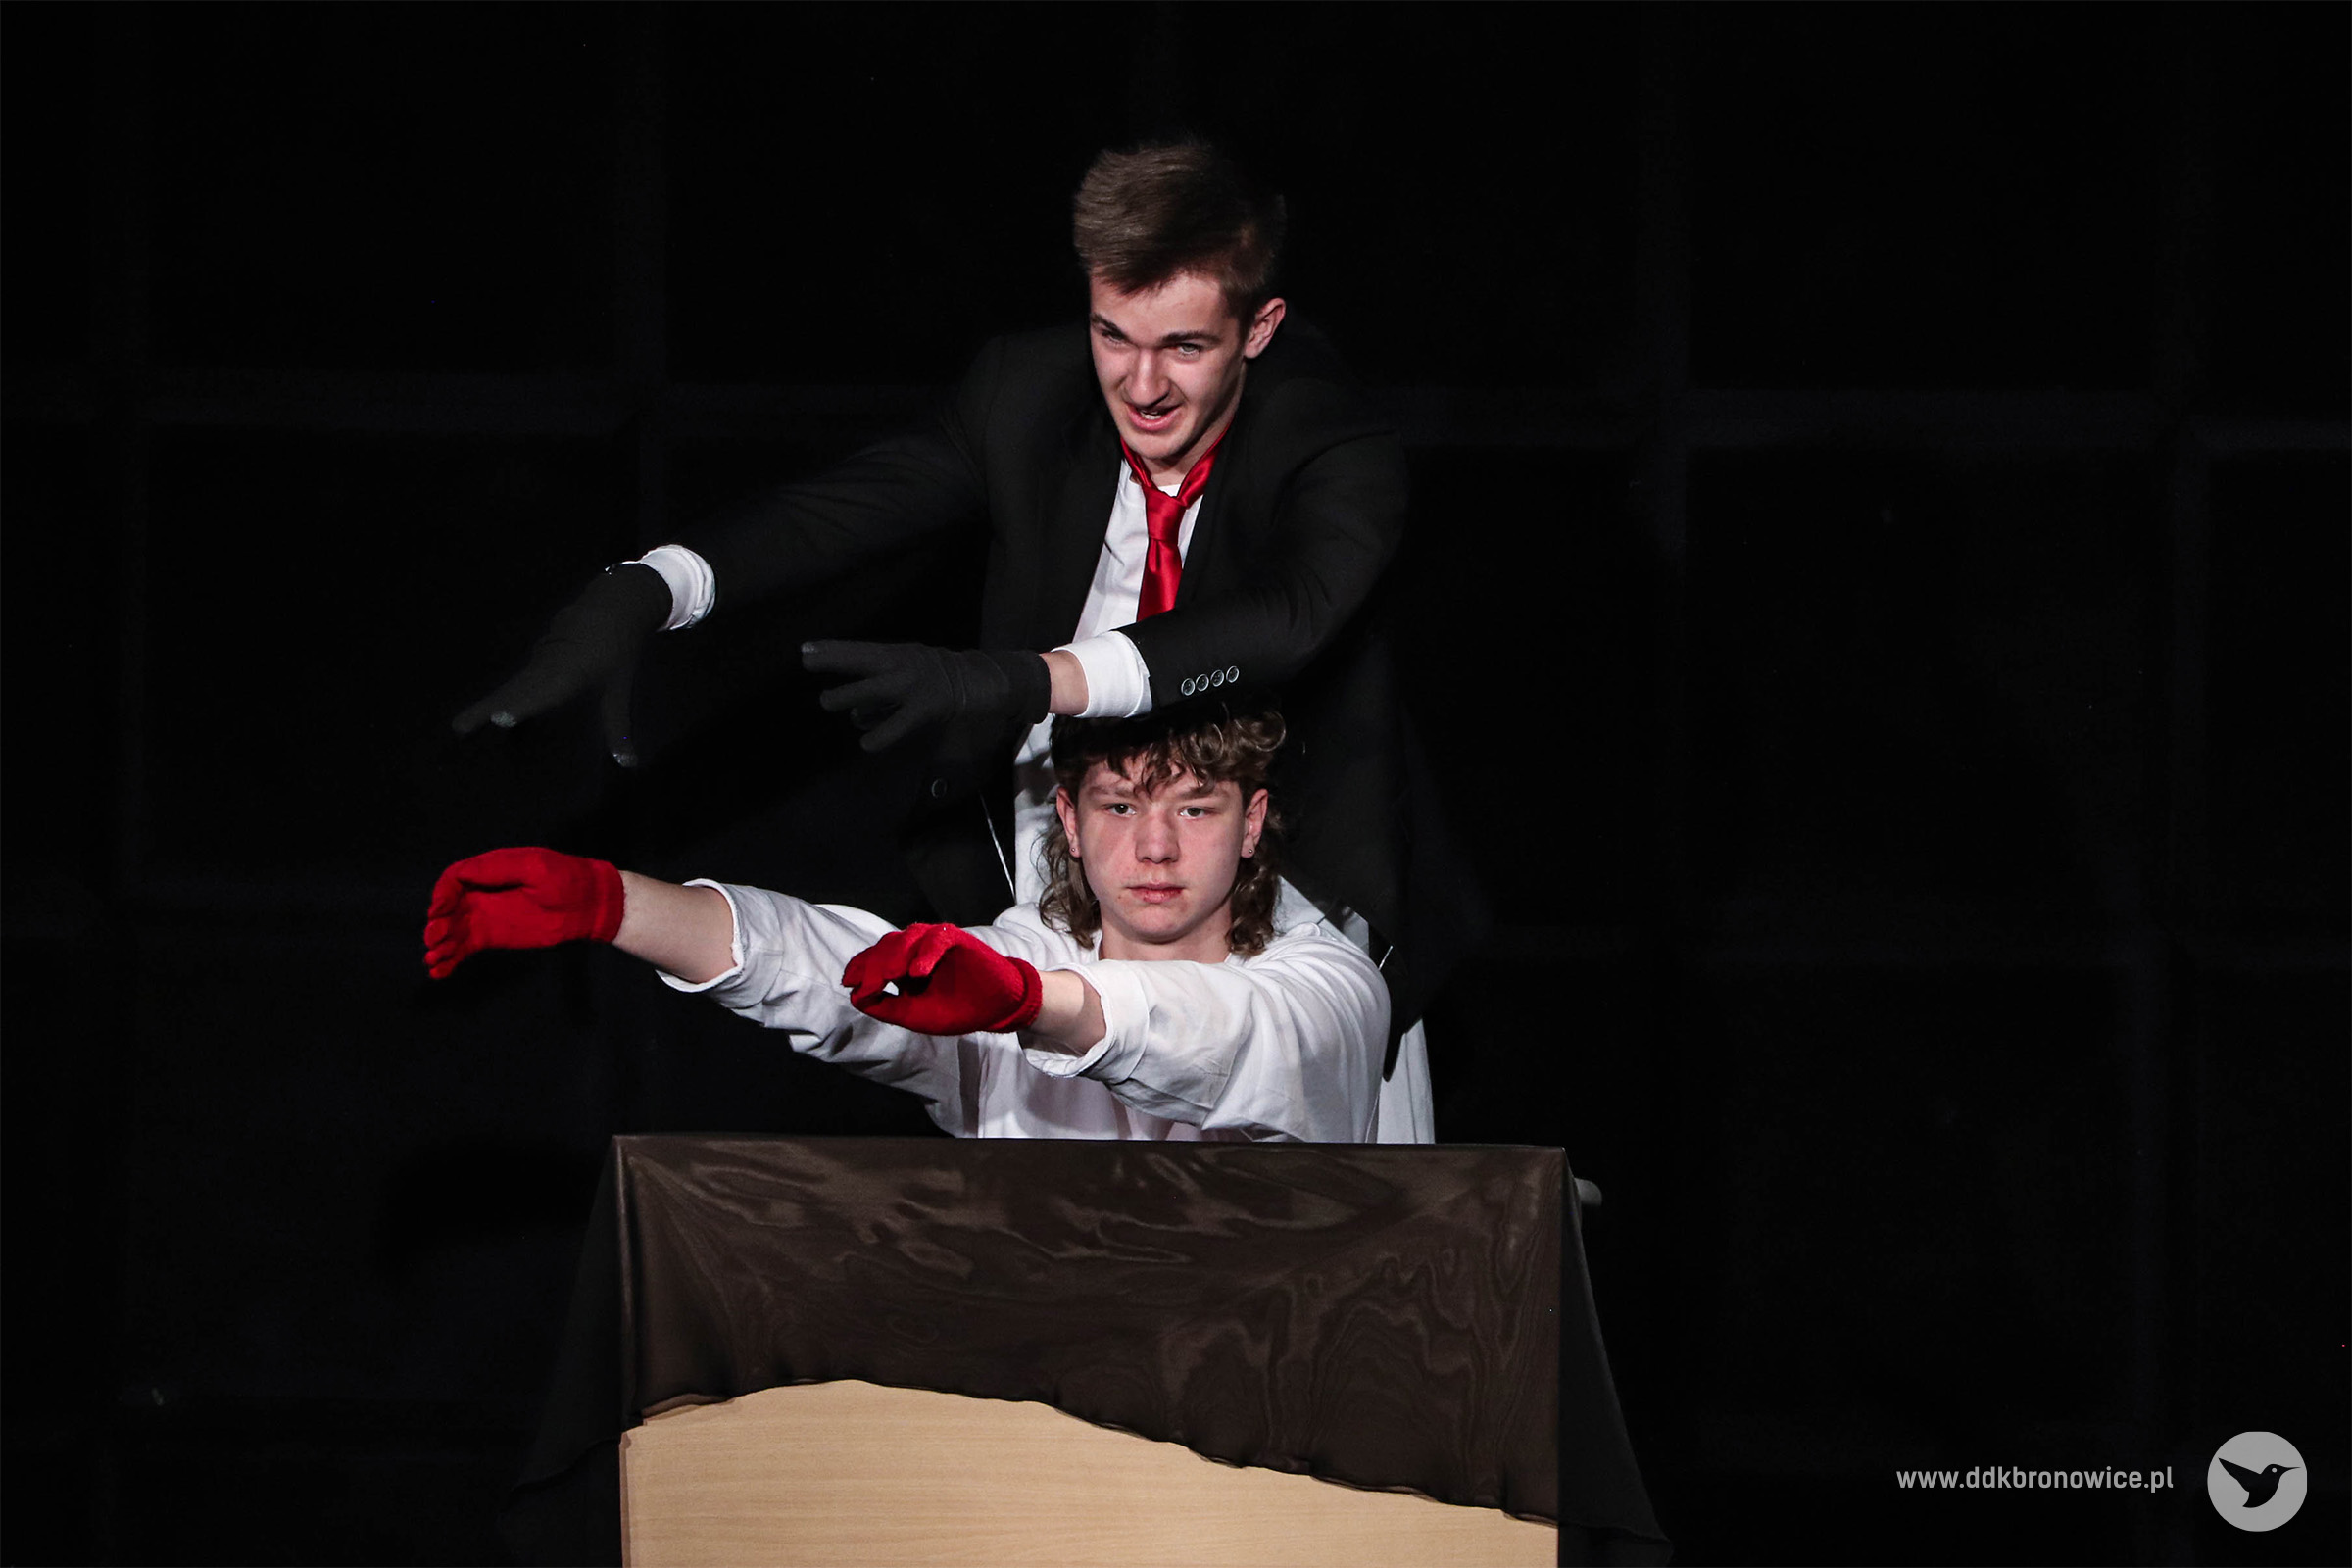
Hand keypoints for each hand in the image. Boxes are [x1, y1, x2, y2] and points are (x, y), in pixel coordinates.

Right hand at [424, 846, 625, 978]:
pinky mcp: (492, 937)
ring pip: (452, 930)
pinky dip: (450, 960)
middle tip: (435, 939)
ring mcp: (485, 916)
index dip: (442, 895)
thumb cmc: (566, 878)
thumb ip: (497, 869)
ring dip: (439, 945)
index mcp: (489, 870)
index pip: (454, 879)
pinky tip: (440, 972)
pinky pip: (464, 948)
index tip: (440, 912)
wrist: (589, 904)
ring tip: (434, 959)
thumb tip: (460, 875)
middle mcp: (481, 892)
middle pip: (447, 907)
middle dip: (436, 923)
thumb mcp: (534, 866)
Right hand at [451, 563, 670, 766]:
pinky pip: (518, 677)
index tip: (499, 718)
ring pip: (511, 683)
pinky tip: (490, 712)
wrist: (613, 604)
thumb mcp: (619, 691)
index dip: (521, 705)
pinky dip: (503, 694)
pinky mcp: (536, 655)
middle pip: (513, 689)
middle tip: (458, 729)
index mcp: (569, 671)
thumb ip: (619, 729)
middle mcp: (547, 664)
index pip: (541, 692)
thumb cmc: (619, 651)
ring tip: (463, 726)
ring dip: (487, 703)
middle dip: (485, 709)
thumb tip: (629, 765)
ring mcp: (538, 657)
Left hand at [801, 641, 1049, 752]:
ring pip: (872, 689)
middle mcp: (904, 664)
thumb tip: (853, 712)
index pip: (860, 650)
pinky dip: (880, 733)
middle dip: (833, 662)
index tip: (804, 649)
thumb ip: (884, 692)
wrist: (988, 681)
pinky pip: (898, 723)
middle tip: (807, 664)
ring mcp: (915, 685)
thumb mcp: (913, 674)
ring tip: (827, 701)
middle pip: (861, 661)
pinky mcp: (927, 707)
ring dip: (847, 696)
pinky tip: (866, 743)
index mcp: (901, 654)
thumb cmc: (945, 679)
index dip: (832, 650)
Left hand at [841, 923, 1043, 1033]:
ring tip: (891, 977)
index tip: (849, 982)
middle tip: (869, 985)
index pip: (874, 958)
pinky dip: (926, 953)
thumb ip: (885, 1007)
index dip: (860, 967)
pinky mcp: (958, 939)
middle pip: (886, 946)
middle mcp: (916, 949)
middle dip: (874, 965)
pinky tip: (919, 972)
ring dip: (897, 956)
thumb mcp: (914, 1015)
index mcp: (902, 965)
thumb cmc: (956, 1010)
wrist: (995, 1008)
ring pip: (908, 937)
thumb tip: (855, 997)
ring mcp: (936, 942)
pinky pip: (938, 938)